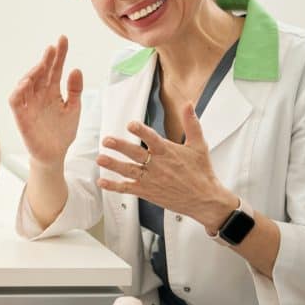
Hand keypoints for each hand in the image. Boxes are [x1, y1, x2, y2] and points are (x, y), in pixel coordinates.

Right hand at [9, 36, 83, 166]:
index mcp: (52, 92)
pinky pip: (15, 101)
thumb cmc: (62, 132)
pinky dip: (18, 91)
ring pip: (26, 83)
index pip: (55, 69)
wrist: (55, 155)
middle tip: (53, 48)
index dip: (59, 55)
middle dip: (46, 59)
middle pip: (41, 73)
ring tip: (42, 65)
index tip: (63, 40)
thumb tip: (76, 69)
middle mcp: (39, 95)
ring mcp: (29, 105)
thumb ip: (75, 90)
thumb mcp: (74, 108)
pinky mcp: (21, 117)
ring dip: (32, 72)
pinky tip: (27, 82)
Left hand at [95, 102, 236, 231]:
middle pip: (136, 154)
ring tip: (100, 159)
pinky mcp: (148, 192)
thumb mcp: (199, 145)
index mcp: (169, 152)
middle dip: (120, 147)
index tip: (131, 125)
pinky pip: (128, 188)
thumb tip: (188, 104)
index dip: (142, 132)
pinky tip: (102, 182)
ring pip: (129, 171)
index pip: (153, 139)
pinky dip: (114, 186)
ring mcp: (151, 180)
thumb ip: (191, 124)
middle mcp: (158, 166)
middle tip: (107, 141)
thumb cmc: (201, 172)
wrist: (205, 199)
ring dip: (113, 165)